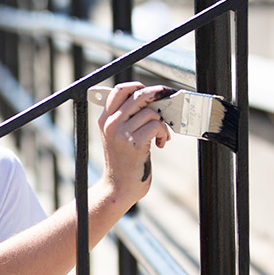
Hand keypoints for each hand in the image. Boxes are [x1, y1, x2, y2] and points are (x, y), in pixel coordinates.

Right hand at [95, 82, 171, 203]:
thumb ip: (127, 118)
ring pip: (150, 112)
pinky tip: (160, 144)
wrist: (118, 187)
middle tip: (169, 101)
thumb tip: (151, 99)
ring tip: (161, 136)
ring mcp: (121, 133)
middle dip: (159, 96)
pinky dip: (164, 133)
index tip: (152, 93)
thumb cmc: (123, 162)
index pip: (120, 90)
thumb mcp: (117, 136)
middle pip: (139, 95)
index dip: (139, 87)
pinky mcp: (134, 144)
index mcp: (104, 119)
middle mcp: (110, 123)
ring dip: (162, 124)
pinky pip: (156, 126)